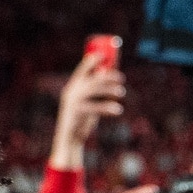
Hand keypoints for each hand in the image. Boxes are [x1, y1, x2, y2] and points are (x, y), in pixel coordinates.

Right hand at [51, 55, 125, 169]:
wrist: (70, 137)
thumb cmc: (82, 118)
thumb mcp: (89, 102)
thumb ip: (96, 90)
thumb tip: (108, 73)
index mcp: (73, 87)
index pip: (82, 70)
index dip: (90, 61)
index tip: (102, 55)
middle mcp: (71, 92)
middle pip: (91, 79)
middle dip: (107, 76)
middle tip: (122, 78)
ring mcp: (73, 102)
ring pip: (93, 90)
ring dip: (109, 89)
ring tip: (122, 92)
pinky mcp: (77, 113)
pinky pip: (94, 107)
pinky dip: (107, 108)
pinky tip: (118, 110)